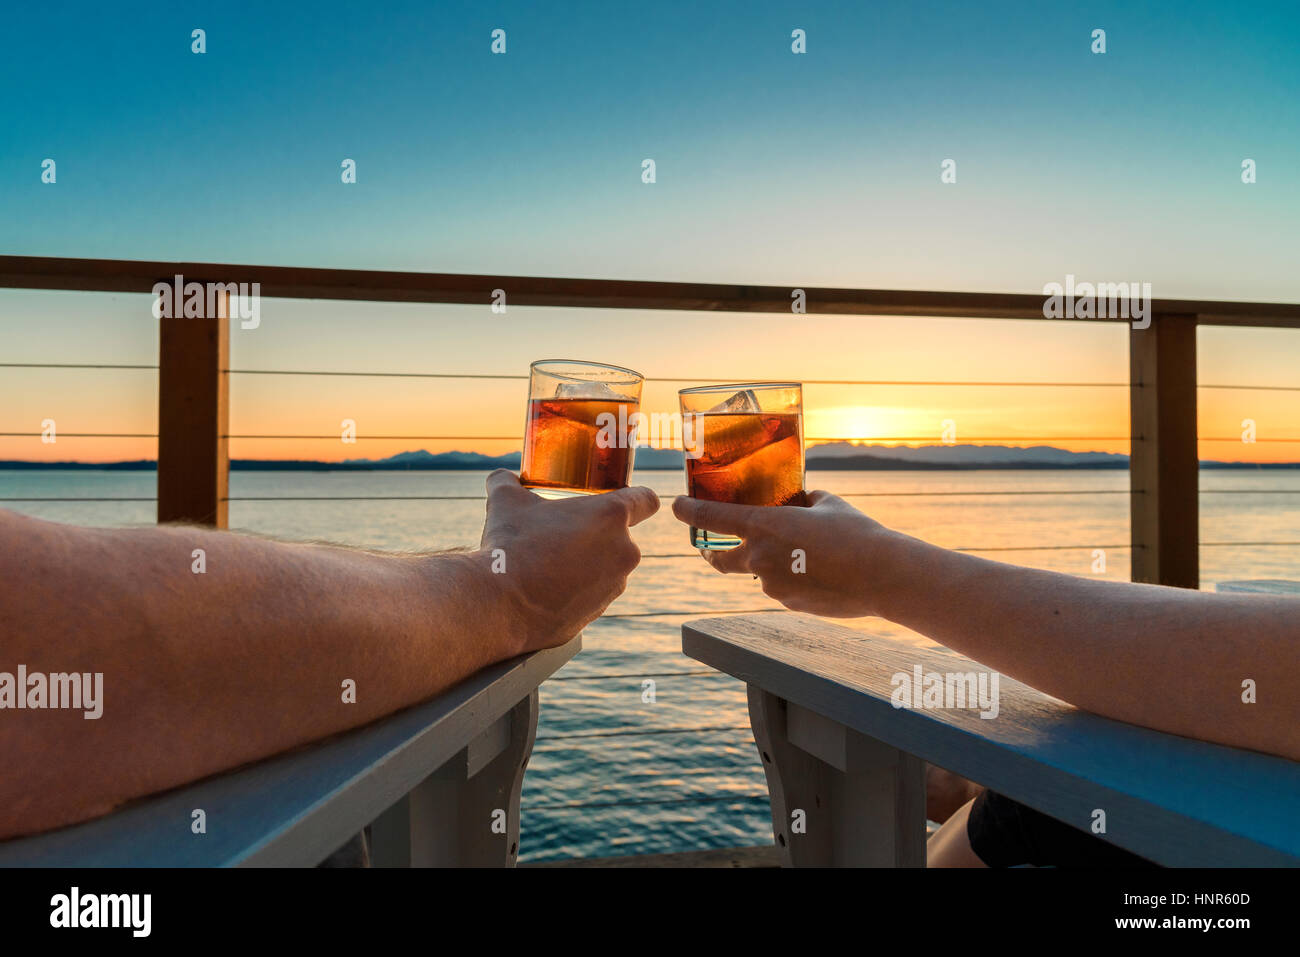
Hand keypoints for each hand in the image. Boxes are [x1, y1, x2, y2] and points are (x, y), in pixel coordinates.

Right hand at [479, 470, 659, 649]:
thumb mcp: (505, 501)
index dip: (638, 498)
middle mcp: (624, 550)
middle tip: (562, 534)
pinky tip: (546, 589)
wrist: (500, 604)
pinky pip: (592, 593)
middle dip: (595, 534)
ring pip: (607, 566)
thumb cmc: (510, 545)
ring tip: (549, 564)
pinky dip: (576, 590)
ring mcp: (615, 585)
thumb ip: (507, 481)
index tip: (620, 501)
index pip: (647, 500)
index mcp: (611, 516)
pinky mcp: (600, 611)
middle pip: (620, 535)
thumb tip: (501, 478)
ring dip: (586, 563)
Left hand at [671, 490, 893, 617]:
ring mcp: (771, 585)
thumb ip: (803, 501)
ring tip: (808, 557)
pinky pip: (782, 588)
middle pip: (719, 559)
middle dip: (711, 554)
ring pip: (759, 573)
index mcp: (763, 525)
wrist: (881, 575)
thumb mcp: (826, 504)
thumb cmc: (856, 533)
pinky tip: (820, 574)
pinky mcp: (787, 604)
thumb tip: (799, 500)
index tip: (676, 507)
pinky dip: (792, 580)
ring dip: (771, 565)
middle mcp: (758, 556)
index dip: (688, 512)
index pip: (711, 517)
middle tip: (711, 549)